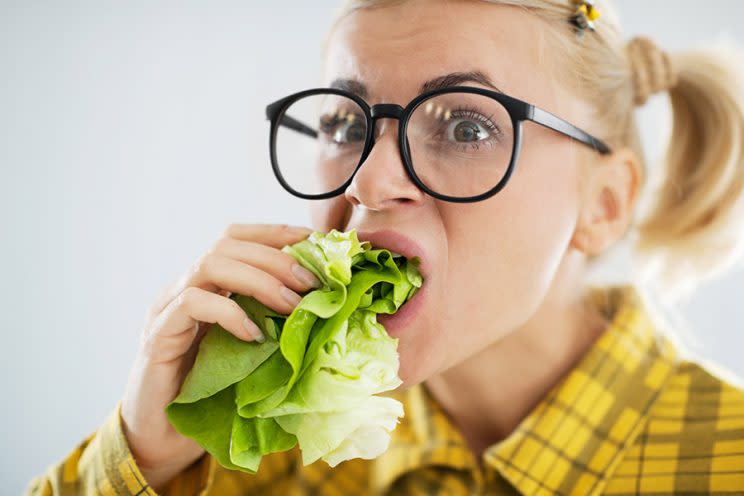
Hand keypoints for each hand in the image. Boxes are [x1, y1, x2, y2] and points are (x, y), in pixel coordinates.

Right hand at [120, 223, 320, 490]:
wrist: (161, 440)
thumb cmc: (210, 396)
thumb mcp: (250, 352)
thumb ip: (273, 324)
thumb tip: (324, 307)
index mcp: (206, 287)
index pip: (236, 238)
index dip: (276, 233)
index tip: (315, 243)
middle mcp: (184, 289)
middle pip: (227, 244)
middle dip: (276, 257)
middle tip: (312, 282)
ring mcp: (167, 309)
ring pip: (210, 264)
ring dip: (259, 280)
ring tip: (291, 307)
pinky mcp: (158, 335)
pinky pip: (192, 303)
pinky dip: (230, 312)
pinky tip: (254, 335)